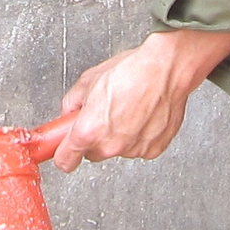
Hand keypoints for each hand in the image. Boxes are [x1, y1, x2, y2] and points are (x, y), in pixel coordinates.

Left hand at [52, 28, 229, 172]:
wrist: (166, 69)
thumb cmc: (132, 71)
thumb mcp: (89, 80)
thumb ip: (73, 102)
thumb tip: (70, 112)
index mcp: (90, 130)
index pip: (65, 161)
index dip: (63, 154)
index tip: (64, 150)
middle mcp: (111, 145)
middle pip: (93, 154)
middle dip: (94, 138)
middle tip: (103, 115)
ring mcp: (134, 149)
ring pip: (117, 149)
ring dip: (118, 136)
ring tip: (128, 109)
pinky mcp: (153, 149)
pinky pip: (138, 147)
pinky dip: (139, 136)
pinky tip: (142, 115)